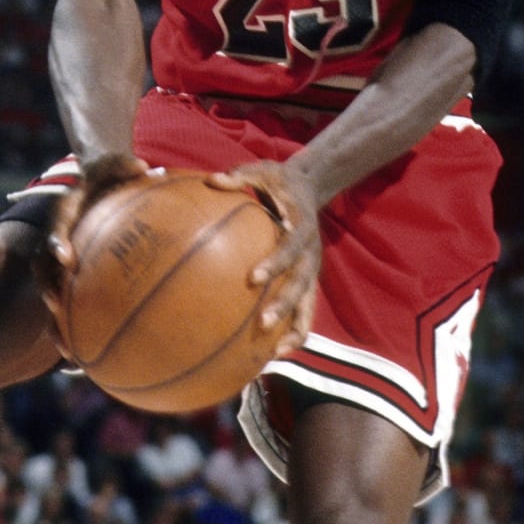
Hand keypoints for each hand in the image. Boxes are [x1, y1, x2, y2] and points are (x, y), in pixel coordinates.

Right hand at [33, 152, 149, 358]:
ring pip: (50, 295)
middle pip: (41, 267)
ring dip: (56, 322)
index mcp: (64, 214)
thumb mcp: (115, 164)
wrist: (94, 182)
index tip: (66, 258)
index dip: (56, 243)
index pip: (55, 228)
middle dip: (47, 287)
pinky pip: (68, 307)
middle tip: (54, 305)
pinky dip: (76, 331)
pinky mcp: (68, 279)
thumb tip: (145, 167)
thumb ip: (125, 165)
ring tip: (68, 349)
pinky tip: (92, 359)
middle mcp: (55, 240)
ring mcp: (58, 262)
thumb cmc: (109, 175)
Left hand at [207, 159, 318, 355]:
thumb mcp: (264, 170)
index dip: (275, 264)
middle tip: (263, 323)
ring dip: (293, 330)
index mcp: (300, 228)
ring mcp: (311, 270)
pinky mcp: (306, 280)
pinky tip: (271, 353)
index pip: (289, 249)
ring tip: (275, 354)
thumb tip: (212, 180)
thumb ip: (240, 176)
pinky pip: (303, 311)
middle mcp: (310, 254)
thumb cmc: (279, 180)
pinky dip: (292, 332)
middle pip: (302, 286)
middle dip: (285, 306)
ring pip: (308, 306)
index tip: (254, 278)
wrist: (312, 187)